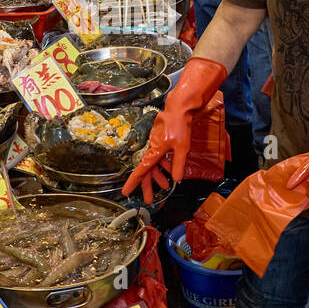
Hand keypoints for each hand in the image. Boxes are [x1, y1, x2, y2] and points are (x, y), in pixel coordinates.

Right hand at [122, 57, 227, 203]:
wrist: (179, 108)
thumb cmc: (179, 126)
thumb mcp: (182, 148)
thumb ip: (178, 165)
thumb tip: (176, 179)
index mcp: (154, 151)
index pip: (141, 171)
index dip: (133, 183)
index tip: (125, 192)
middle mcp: (152, 148)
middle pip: (146, 171)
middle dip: (148, 185)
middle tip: (148, 199)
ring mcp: (156, 144)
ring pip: (154, 163)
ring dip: (158, 175)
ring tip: (165, 185)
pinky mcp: (161, 140)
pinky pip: (159, 156)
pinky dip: (164, 164)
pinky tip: (171, 168)